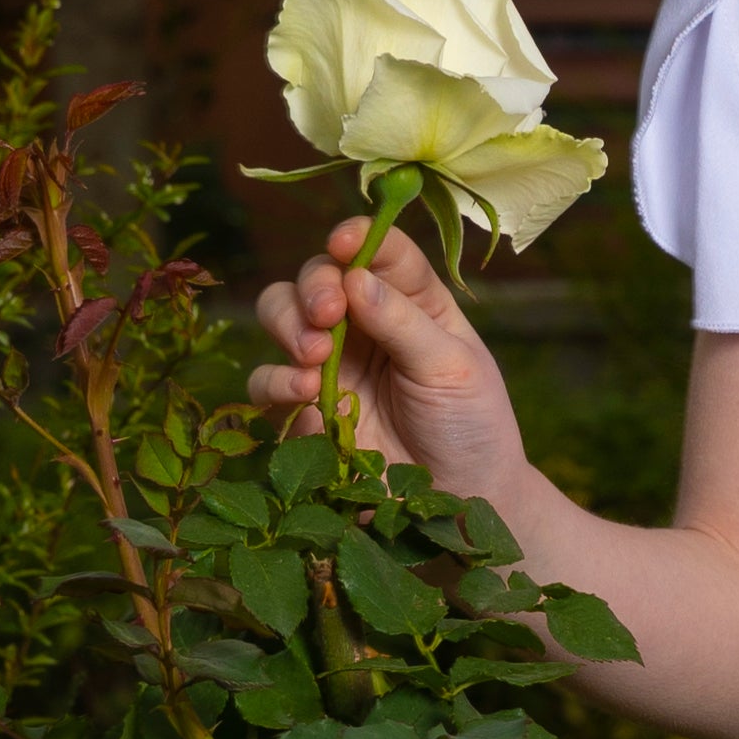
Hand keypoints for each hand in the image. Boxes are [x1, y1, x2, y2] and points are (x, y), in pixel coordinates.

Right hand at [252, 216, 532, 508]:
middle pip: (318, 277)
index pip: (380, 252)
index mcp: (414, 301)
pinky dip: (275, 378)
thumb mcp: (453, 369)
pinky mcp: (304, 409)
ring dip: (288, 323)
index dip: (358, 237)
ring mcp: (331, 364)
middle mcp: (366, 323)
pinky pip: (267, 381)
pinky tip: (304, 391)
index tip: (343, 243)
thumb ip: (404, 323)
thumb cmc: (472, 426)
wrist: (460, 500)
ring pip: (280, 316)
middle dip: (314, 286)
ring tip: (314, 354)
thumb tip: (356, 277)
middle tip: (327, 313)